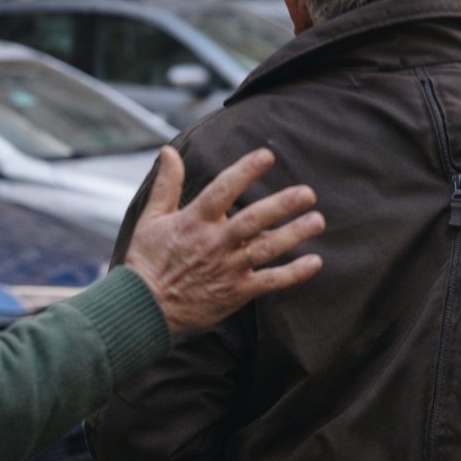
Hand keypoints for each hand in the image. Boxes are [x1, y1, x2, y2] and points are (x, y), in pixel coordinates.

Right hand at [123, 147, 324, 338]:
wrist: (143, 310)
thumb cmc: (147, 262)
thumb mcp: (151, 219)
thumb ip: (166, 185)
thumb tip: (169, 150)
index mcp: (193, 221)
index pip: (222, 190)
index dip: (245, 171)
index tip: (266, 156)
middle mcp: (214, 243)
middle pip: (253, 220)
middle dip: (282, 205)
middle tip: (307, 193)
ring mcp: (227, 269)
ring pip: (266, 249)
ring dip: (294, 234)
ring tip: (317, 220)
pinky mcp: (235, 292)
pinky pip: (269, 282)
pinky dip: (293, 274)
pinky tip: (315, 262)